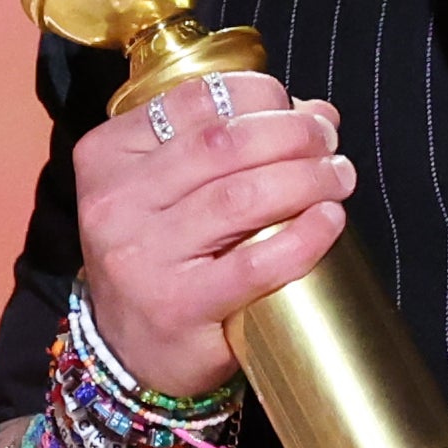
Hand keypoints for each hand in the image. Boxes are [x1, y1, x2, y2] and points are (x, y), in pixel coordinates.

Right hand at [74, 69, 354, 396]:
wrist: (128, 352)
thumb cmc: (161, 255)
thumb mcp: (172, 188)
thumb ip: (230, 141)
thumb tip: (317, 112)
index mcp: (109, 155)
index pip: (195, 100)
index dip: (262, 95)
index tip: (300, 112)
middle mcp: (117, 202)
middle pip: (225, 144)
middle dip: (294, 134)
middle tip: (330, 143)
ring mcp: (143, 256)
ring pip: (242, 196)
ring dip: (307, 178)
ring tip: (338, 177)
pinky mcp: (178, 306)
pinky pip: (255, 263)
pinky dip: (305, 236)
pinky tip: (330, 221)